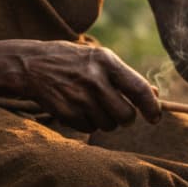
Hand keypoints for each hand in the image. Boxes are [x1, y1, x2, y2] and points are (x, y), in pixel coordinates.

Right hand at [23, 41, 160, 132]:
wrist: (31, 65)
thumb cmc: (72, 61)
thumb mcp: (99, 58)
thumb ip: (126, 76)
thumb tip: (156, 95)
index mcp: (106, 61)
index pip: (139, 89)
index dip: (151, 107)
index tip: (155, 117)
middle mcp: (95, 79)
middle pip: (126, 115)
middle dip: (126, 119)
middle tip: (120, 113)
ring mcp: (80, 97)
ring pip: (108, 125)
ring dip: (106, 121)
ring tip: (93, 104)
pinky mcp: (67, 112)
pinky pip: (89, 128)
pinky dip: (88, 123)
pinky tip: (78, 108)